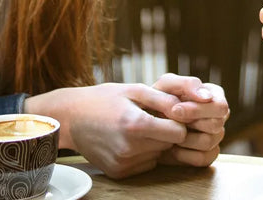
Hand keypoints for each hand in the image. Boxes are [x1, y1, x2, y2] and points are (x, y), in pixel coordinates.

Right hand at [24, 82, 188, 178]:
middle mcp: (130, 149)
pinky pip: (145, 163)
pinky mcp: (119, 173)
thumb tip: (190, 106)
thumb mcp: (135, 90)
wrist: (72, 118)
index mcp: (136, 125)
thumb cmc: (106, 99)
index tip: (170, 110)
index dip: (178, 119)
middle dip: (166, 130)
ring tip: (138, 125)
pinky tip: (129, 138)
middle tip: (152, 115)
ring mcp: (123, 164)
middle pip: (169, 144)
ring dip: (155, 142)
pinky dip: (143, 152)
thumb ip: (164, 99)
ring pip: (158, 154)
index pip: (178, 132)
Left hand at [152, 74, 228, 167]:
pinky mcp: (207, 155)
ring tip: (171, 133)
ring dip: (185, 139)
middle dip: (190, 123)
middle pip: (217, 124)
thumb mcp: (168, 84)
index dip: (198, 110)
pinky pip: (203, 159)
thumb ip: (188, 84)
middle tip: (171, 121)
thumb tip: (207, 97)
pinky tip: (173, 148)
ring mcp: (215, 136)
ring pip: (209, 141)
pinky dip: (185, 155)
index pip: (220, 106)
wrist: (146, 122)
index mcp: (214, 95)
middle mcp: (218, 116)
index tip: (175, 110)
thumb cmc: (159, 99)